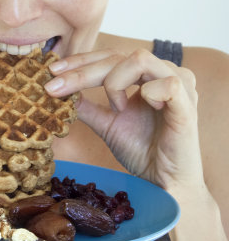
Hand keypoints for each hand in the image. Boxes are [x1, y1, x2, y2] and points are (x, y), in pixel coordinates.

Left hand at [45, 48, 202, 192]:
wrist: (165, 184)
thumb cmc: (143, 152)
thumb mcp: (108, 124)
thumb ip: (87, 106)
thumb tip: (58, 91)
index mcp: (147, 74)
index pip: (110, 56)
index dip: (81, 61)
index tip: (52, 72)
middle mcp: (163, 72)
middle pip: (118, 55)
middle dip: (82, 71)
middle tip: (55, 85)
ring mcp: (179, 84)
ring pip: (139, 59)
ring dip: (115, 81)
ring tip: (115, 108)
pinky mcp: (187, 102)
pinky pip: (166, 82)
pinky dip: (146, 93)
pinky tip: (134, 110)